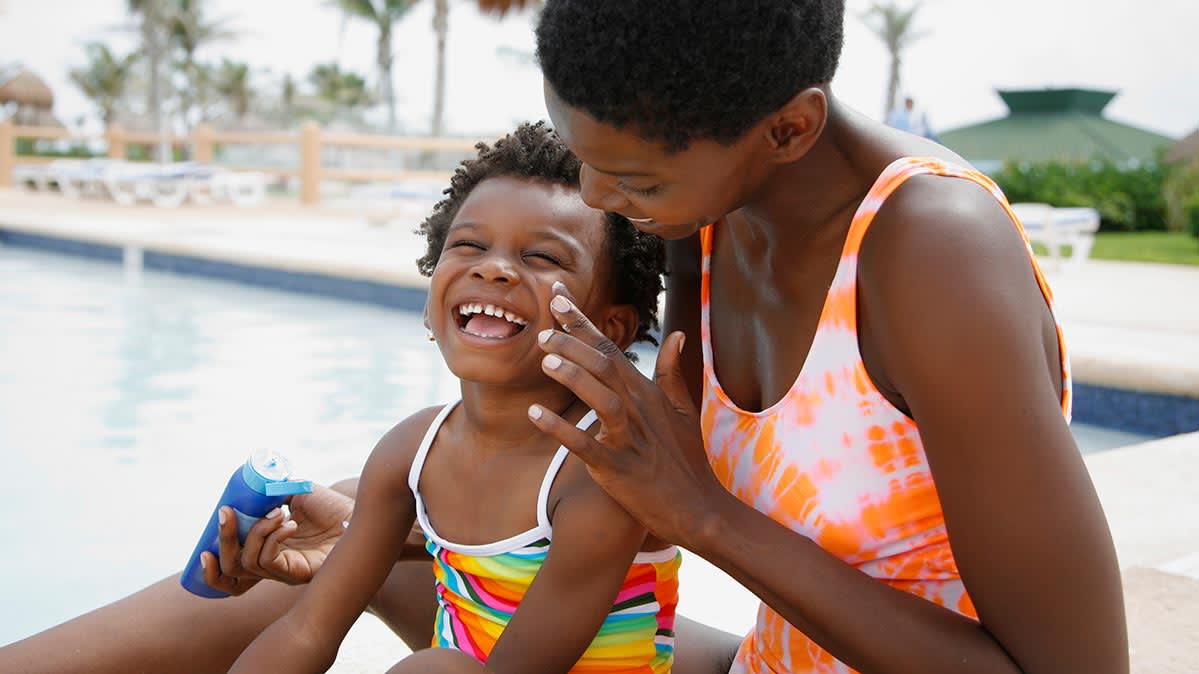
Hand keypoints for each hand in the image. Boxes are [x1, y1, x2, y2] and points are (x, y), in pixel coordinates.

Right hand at [201, 483, 352, 595]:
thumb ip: (274, 492)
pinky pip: (269, 562)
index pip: (231, 562)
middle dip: (224, 538)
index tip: (220, 514)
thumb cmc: (331, 507)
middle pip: (231, 568)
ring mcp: (283, 572)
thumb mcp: (296, 494)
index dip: (218, 546)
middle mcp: (272, 565)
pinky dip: (272, 539)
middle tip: (226, 511)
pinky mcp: (297, 574)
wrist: (360, 515)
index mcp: (267, 549)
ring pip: (247, 563)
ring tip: (278, 511)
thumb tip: (253, 484)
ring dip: (256, 532)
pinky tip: (289, 523)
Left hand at [529, 283, 725, 547]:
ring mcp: (629, 439)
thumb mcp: (684, 410)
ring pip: (602, 399)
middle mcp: (638, 409)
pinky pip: (586, 445)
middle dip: (575, 345)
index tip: (557, 298)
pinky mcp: (617, 469)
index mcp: (647, 392)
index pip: (611, 349)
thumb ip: (673, 372)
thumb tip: (677, 334)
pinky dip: (561, 429)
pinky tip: (535, 414)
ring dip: (575, 378)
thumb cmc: (686, 459)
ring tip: (546, 361)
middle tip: (545, 332)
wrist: (697, 508)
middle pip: (606, 367)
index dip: (583, 323)